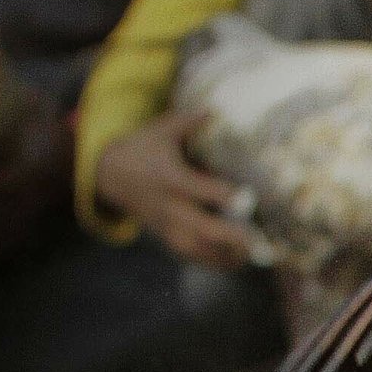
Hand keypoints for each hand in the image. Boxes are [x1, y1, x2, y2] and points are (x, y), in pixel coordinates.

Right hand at [94, 110, 252, 269]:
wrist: (109, 176)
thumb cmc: (143, 149)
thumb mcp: (160, 130)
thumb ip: (188, 121)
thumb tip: (215, 109)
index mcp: (171, 178)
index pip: (202, 190)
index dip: (227, 196)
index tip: (251, 199)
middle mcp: (170, 207)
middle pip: (204, 229)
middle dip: (233, 238)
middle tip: (262, 243)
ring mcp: (168, 226)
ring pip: (200, 250)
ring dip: (228, 257)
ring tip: (256, 257)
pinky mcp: (166, 238)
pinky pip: (192, 257)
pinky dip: (215, 263)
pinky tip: (238, 262)